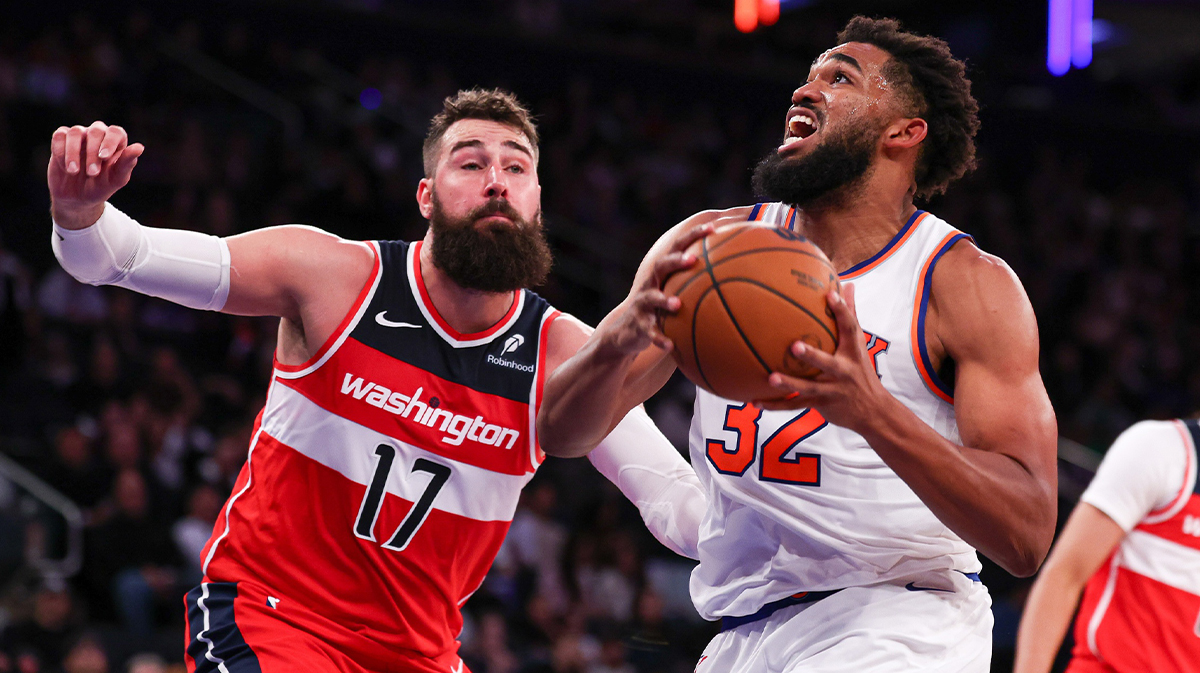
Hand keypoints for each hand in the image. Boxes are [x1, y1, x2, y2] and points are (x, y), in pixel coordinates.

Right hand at [48, 121, 144, 228]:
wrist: (77, 199)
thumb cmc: (101, 187)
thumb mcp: (116, 179)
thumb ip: (127, 163)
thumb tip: (140, 147)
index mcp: (115, 143)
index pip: (116, 132)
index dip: (110, 142)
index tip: (104, 158)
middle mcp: (98, 135)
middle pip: (96, 130)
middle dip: (93, 152)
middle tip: (92, 173)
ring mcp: (78, 136)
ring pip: (75, 132)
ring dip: (74, 152)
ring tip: (74, 172)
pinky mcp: (61, 140)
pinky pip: (59, 136)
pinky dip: (60, 151)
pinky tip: (65, 167)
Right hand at [594, 223, 713, 357]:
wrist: (628, 333)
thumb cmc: (662, 309)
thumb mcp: (677, 293)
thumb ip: (700, 284)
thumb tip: (738, 276)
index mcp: (664, 273)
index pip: (678, 247)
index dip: (693, 235)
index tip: (712, 228)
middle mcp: (651, 283)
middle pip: (661, 266)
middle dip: (676, 261)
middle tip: (693, 260)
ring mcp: (642, 304)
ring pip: (651, 298)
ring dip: (663, 300)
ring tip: (677, 304)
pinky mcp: (638, 324)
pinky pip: (649, 331)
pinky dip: (659, 338)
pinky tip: (671, 346)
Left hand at [756, 284, 888, 431]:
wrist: (873, 411)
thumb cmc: (861, 371)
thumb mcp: (859, 345)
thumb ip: (851, 316)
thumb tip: (849, 284)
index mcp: (853, 352)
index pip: (850, 328)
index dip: (842, 311)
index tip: (830, 294)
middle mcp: (844, 370)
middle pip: (827, 363)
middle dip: (812, 356)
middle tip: (794, 346)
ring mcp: (832, 389)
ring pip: (808, 387)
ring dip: (789, 384)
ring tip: (770, 378)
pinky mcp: (821, 404)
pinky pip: (795, 405)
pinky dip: (775, 405)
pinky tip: (755, 402)